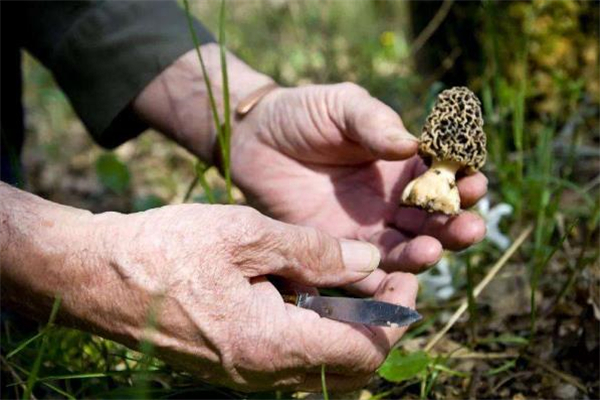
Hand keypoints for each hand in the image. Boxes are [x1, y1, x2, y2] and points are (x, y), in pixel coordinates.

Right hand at [85, 204, 416, 390]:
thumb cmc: (165, 250)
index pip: (364, 352)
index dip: (396, 318)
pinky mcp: (233, 362)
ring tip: (350, 277)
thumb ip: (314, 251)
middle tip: (383, 279)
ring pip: (322, 363)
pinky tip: (309, 288)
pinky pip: (292, 355)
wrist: (97, 276)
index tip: (405, 280)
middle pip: (349, 367)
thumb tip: (368, 262)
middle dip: (377, 324)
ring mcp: (245, 373)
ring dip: (347, 325)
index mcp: (270, 344)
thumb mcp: (246, 235)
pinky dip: (315, 326)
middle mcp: (262, 373)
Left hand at [231, 83, 486, 292]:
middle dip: (454, 226)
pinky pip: (364, 275)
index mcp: (402, 165)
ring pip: (404, 251)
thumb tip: (414, 146)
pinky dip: (382, 285)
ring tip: (431, 250)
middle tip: (468, 227)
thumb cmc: (303, 114)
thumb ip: (375, 123)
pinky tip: (394, 285)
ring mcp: (366, 229)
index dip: (463, 182)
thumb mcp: (343, 106)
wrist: (255, 138)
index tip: (474, 183)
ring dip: (423, 255)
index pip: (443, 178)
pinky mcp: (336, 250)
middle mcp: (391, 202)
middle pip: (432, 222)